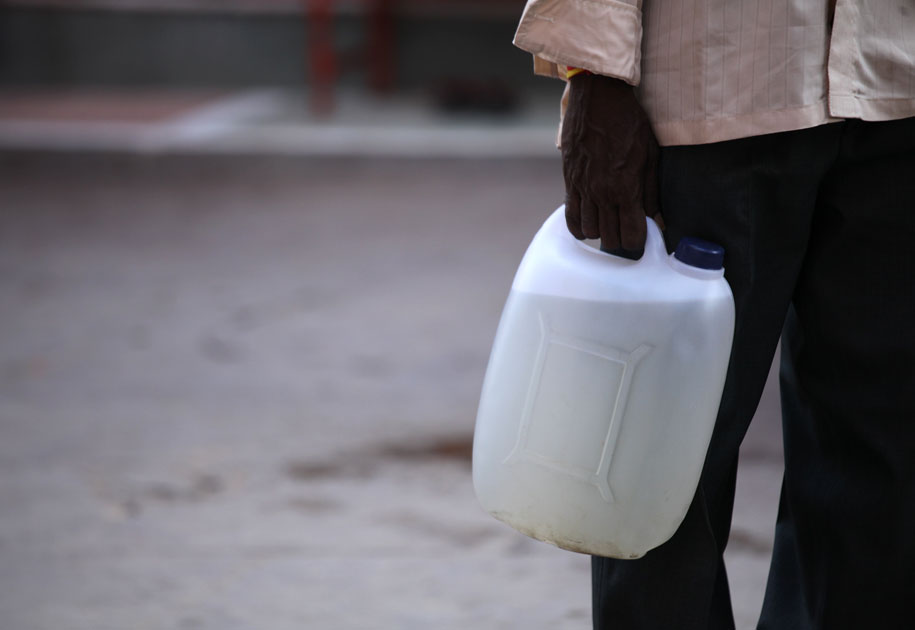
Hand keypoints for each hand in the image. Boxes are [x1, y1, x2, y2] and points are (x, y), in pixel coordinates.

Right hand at [561, 73, 662, 257]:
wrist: (597, 98)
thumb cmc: (629, 122)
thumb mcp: (650, 154)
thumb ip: (652, 190)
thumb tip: (658, 218)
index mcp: (626, 187)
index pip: (631, 235)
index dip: (638, 243)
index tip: (642, 239)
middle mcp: (602, 193)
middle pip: (609, 239)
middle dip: (620, 240)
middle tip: (627, 232)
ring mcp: (583, 188)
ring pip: (589, 232)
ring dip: (600, 233)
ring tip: (609, 224)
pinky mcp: (569, 181)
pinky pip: (571, 217)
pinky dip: (580, 227)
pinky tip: (589, 223)